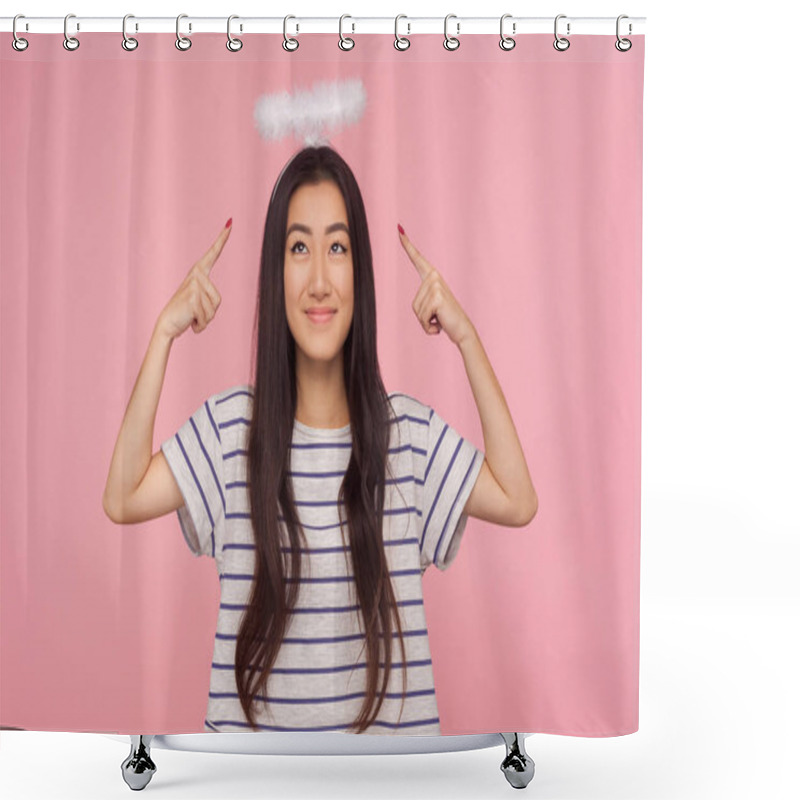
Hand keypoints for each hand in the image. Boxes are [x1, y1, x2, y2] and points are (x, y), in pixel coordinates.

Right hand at [157, 220, 231, 339]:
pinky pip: (207, 316)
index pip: (213, 253)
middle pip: (218, 299)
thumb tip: (197, 293)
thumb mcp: (201, 303)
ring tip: (191, 316)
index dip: (222, 238)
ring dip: (205, 319)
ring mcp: (193, 284)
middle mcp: (196, 275)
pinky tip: (190, 322)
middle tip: (192, 313)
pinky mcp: (193, 297)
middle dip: (209, 313)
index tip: (230, 223)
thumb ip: (208, 296)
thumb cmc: (186, 314)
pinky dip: (201, 325)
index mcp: (198, 273)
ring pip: (213, 309)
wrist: (167, 325)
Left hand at [398, 225, 473, 346]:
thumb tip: (432, 300)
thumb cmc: (446, 319)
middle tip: (439, 317)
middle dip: (423, 317)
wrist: (463, 330)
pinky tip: (439, 326)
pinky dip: (428, 327)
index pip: (417, 259)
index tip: (399, 229)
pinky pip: (422, 317)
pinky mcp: (437, 297)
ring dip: (426, 322)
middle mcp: (434, 277)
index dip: (407, 245)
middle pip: (414, 303)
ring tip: (440, 319)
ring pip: (417, 311)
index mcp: (432, 277)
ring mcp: (436, 285)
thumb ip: (424, 299)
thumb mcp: (432, 306)